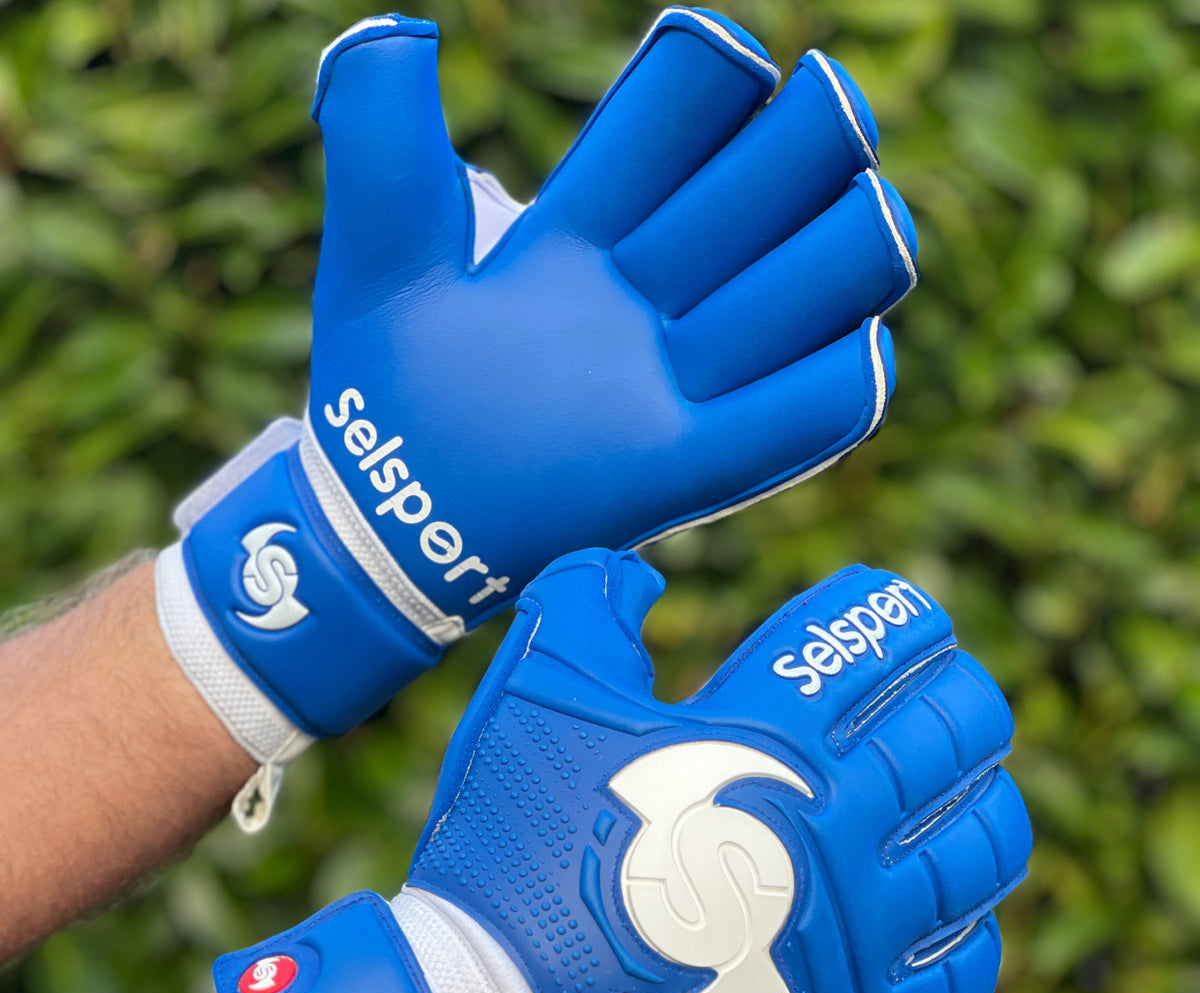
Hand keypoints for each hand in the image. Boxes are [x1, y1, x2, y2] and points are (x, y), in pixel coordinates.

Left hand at [155, 8, 917, 823]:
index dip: (707, 80)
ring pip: (796, 301)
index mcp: (580, 233)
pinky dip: (830, 392)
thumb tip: (399, 28)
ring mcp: (670, 384)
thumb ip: (381, 136)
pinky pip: (781, 428)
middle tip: (826, 111)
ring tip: (863, 210)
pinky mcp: (679, 472)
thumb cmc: (378, 388)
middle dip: (805, 146)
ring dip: (845, 252)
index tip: (721, 60)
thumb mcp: (377, 253)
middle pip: (755, 199)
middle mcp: (644, 298)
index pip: (669, 126)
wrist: (384, 522)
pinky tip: (856, 351)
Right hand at [174, 550, 1027, 992]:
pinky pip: (959, 974)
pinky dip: (964, 928)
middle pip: (959, 729)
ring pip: (985, 845)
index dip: (891, 608)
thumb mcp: (538, 687)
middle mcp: (835, 827)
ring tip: (949, 782)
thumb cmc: (517, 840)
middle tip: (930, 680)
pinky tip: (933, 906)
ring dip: (978, 795)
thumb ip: (591, 599)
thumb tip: (642, 574)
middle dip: (953, 687)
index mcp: (767, 735)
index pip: (875, 641)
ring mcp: (854, 934)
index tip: (885, 606)